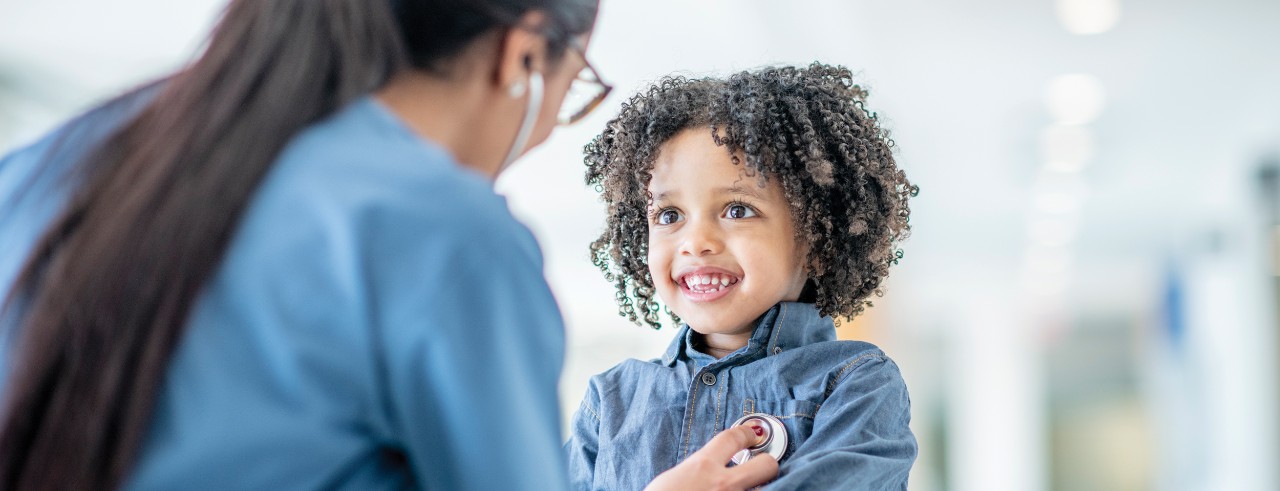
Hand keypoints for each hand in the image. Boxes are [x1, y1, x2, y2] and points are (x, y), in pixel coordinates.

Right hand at [644, 424, 778, 490]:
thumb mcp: (674, 478)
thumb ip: (698, 469)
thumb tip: (710, 466)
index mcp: (703, 467)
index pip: (734, 438)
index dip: (747, 433)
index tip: (752, 434)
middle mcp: (723, 485)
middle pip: (766, 465)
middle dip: (767, 464)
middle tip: (762, 466)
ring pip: (765, 490)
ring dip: (759, 489)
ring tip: (748, 488)